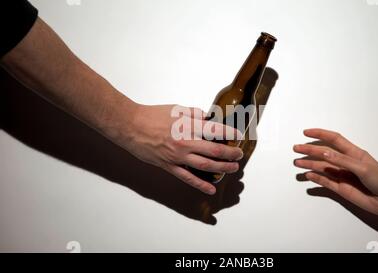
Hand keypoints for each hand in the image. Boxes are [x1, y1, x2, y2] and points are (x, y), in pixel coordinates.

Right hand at [119, 104, 242, 194]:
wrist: (131, 126)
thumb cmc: (152, 116)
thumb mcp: (176, 109)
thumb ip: (194, 114)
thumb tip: (208, 118)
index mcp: (188, 126)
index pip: (216, 131)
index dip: (230, 134)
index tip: (239, 136)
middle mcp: (186, 143)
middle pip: (215, 151)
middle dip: (231, 153)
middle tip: (239, 154)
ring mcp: (178, 157)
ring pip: (206, 166)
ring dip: (222, 168)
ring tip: (233, 168)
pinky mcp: (169, 166)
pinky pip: (188, 178)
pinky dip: (201, 185)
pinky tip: (211, 189)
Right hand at [293, 128, 377, 218]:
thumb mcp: (363, 167)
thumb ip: (342, 160)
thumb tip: (324, 152)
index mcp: (354, 153)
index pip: (334, 139)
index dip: (320, 134)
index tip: (306, 133)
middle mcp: (346, 162)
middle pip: (324, 153)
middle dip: (310, 150)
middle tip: (296, 149)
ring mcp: (342, 175)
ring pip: (322, 167)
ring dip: (309, 164)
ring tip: (297, 163)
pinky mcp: (340, 188)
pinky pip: (325, 181)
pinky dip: (316, 178)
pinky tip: (308, 175)